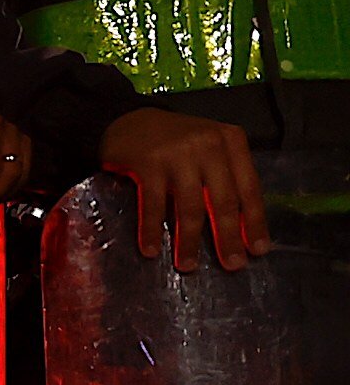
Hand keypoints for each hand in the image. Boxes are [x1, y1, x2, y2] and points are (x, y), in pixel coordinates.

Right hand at [101, 104, 266, 269]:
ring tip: (188, 266)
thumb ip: (223, 176)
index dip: (254, 221)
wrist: (125, 119)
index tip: (258, 249)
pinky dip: (152, 229)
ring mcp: (179, 153)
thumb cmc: (172, 142)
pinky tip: (152, 249)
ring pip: (191, 206)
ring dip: (189, 241)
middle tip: (232, 264)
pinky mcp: (149, 162)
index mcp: (231, 141)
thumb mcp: (207, 150)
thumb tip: (238, 226)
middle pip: (224, 200)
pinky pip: (155, 204)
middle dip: (228, 236)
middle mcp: (209, 145)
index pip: (249, 187)